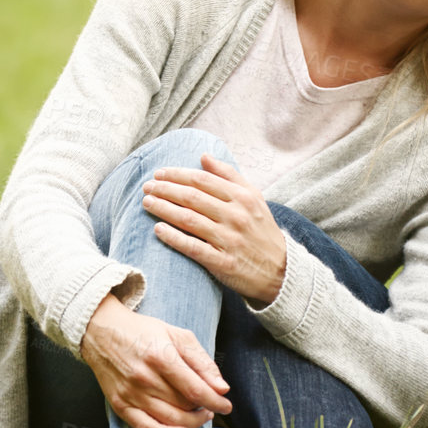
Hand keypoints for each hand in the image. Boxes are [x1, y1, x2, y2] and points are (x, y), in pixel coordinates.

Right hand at [81, 295, 231, 427]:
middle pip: (184, 405)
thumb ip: (201, 361)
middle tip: (210, 406)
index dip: (215, 402)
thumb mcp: (176, 335)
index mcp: (160, 356)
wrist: (100, 332)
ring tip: (200, 416)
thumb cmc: (142, 332)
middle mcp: (144, 377)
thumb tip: (222, 388)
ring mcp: (130, 393)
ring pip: (169, 419)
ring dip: (191, 422)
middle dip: (204, 410)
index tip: (227, 406)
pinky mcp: (119, 404)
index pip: (195, 389)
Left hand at [142, 154, 286, 303]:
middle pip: (192, 197)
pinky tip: (157, 230)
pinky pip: (193, 247)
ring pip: (189, 219)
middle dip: (165, 189)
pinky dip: (173, 237)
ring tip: (147, 203)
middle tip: (147, 187)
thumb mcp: (254, 198)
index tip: (159, 173)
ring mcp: (229, 239)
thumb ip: (229, 175)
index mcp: (243, 197)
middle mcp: (236, 216)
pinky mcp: (223, 263)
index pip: (202, 179)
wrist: (280, 271)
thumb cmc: (261, 230)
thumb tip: (204, 156)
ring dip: (163, 209)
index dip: (177, 174)